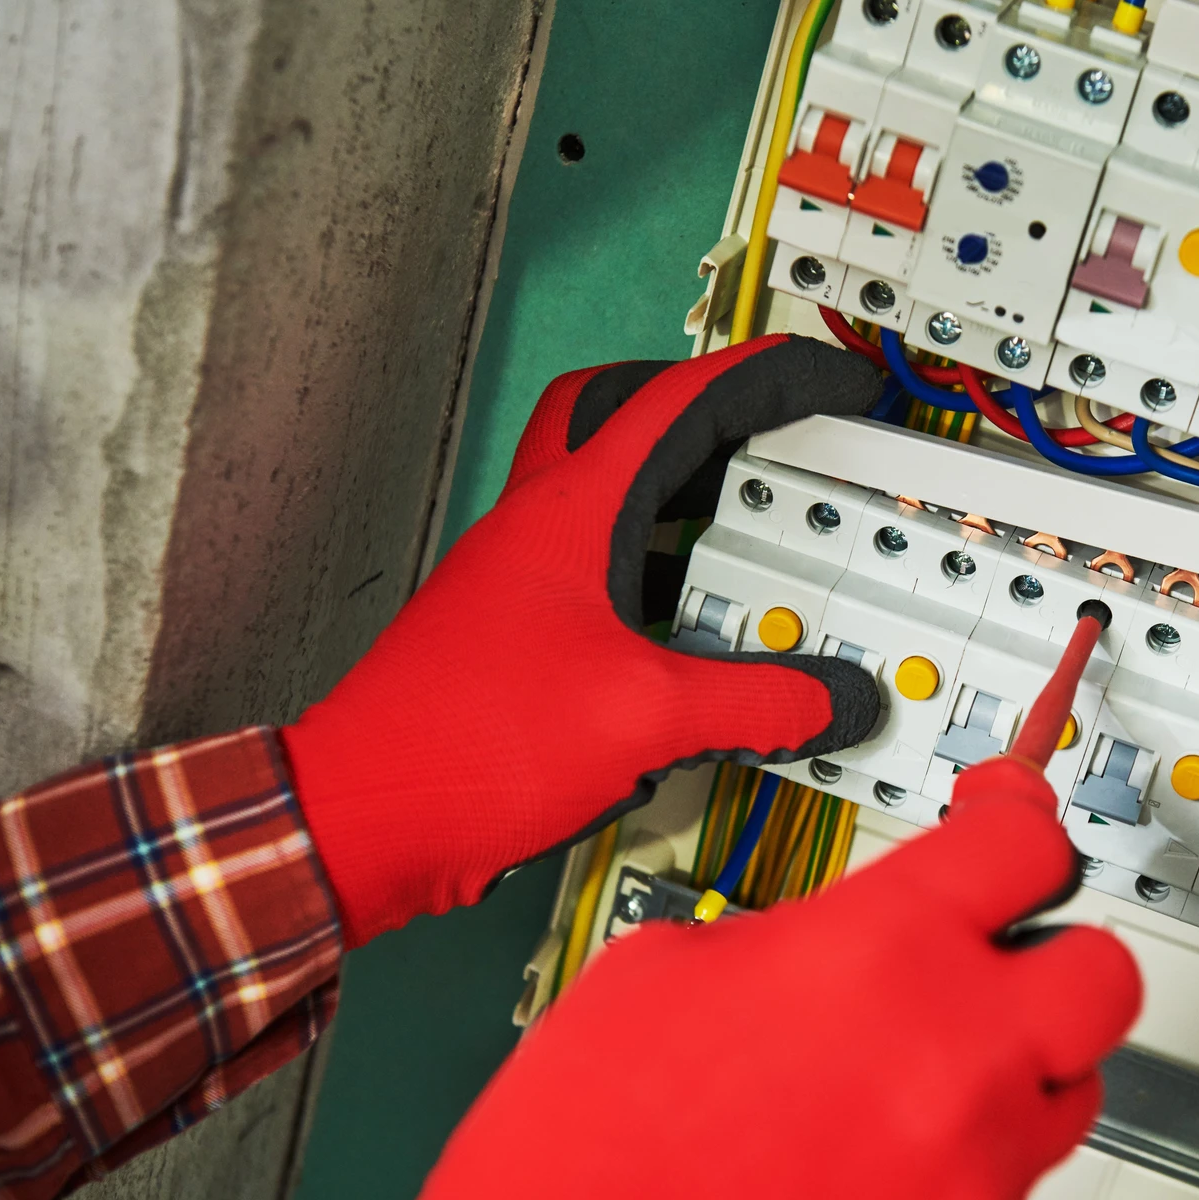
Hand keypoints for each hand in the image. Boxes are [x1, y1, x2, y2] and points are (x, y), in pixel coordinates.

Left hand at [281, 337, 884, 944]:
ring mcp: (519, 580)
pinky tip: (696, 636)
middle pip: (620, 414)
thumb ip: (757, 703)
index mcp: (572, 511)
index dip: (768, 379)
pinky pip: (599, 575)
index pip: (682, 402)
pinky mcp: (513, 636)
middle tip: (763, 431)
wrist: (364, 819)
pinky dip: (656, 580)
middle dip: (701, 408)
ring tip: (749, 534)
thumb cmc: (472, 744)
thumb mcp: (647, 719)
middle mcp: (538, 528)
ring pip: (608, 496)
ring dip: (679, 500)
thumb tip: (834, 698)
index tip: (826, 380)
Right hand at [386, 758, 1142, 1199]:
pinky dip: (963, 1167)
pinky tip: (876, 1168)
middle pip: (1103, 972)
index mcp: (875, 952)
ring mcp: (972, 1172)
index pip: (1024, 844)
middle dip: (1054, 955)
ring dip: (1012, 1070)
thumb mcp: (664, 974)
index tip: (1014, 826)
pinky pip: (1010, 1190)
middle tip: (997, 959)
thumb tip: (841, 937)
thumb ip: (795, 933)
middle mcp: (953, 1057)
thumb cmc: (575, 1163)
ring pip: (1070, 1091)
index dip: (1019, 823)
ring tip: (916, 1082)